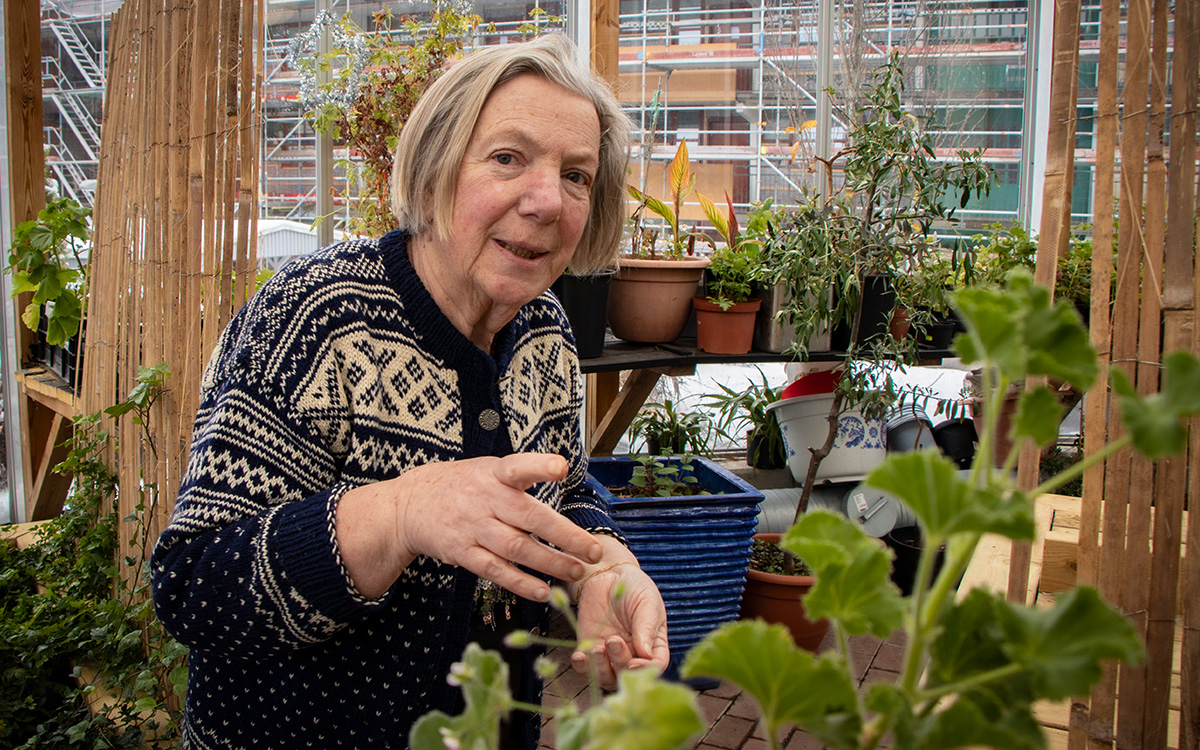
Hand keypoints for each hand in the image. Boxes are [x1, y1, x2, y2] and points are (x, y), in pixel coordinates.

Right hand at [336, 453, 601, 599]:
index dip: (539, 466)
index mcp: (493, 474)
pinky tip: (543, 591)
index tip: (561, 469)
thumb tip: (562, 475)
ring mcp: (472, 528)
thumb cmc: (462, 486)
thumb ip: (519, 476)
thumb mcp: (486, 469)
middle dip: (566, 536)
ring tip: (577, 572)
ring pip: (517, 549)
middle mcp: (484, 500)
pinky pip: (496, 572)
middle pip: (529, 518)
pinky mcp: (463, 553)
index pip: (517, 466)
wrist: (410, 506)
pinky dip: (521, 583)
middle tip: (595, 550)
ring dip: (551, 563)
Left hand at [569, 541, 669, 690]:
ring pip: (606, 676)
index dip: (646, 669)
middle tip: (614, 641)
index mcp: (653, 644)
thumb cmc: (634, 587)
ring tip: (598, 649)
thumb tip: (647, 655)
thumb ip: (647, 628)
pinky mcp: (589, 647)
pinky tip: (580, 656)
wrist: (607, 573)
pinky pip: (584, 666)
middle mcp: (632, 653)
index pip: (655, 665)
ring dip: (601, 668)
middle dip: (620, 662)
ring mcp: (609, 653)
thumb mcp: (647, 603)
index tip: (635, 662)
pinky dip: (581, 666)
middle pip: (628, 673)